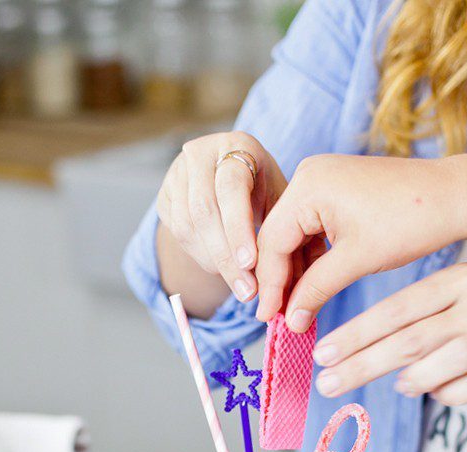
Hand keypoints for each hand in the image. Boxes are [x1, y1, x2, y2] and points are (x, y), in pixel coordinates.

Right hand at [156, 131, 288, 302]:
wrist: (232, 177)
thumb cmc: (265, 191)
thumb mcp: (282, 202)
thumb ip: (291, 233)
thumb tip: (302, 284)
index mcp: (239, 146)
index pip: (231, 188)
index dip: (239, 228)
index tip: (251, 264)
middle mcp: (202, 153)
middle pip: (204, 209)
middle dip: (227, 256)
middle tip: (247, 291)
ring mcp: (178, 172)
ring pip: (187, 225)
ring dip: (213, 261)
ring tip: (238, 284)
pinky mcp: (165, 194)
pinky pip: (176, 232)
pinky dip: (200, 256)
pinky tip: (221, 268)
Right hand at [255, 153, 457, 325]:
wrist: (453, 197)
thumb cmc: (410, 222)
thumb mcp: (356, 261)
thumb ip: (316, 289)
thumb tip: (290, 320)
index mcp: (308, 186)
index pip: (273, 242)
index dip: (270, 285)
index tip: (268, 319)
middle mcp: (309, 175)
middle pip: (279, 236)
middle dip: (279, 279)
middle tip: (277, 319)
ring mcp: (322, 179)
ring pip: (295, 234)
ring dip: (296, 271)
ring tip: (296, 308)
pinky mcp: (336, 189)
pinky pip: (313, 227)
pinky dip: (312, 257)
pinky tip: (313, 285)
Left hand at [312, 262, 466, 405]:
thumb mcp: (465, 285)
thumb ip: (422, 312)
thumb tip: (372, 345)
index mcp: (458, 281)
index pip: (397, 309)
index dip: (356, 333)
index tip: (322, 352)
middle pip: (409, 340)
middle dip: (362, 364)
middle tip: (328, 382)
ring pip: (442, 364)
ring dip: (410, 379)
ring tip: (397, 386)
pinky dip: (445, 393)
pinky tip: (435, 389)